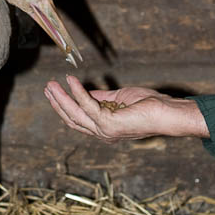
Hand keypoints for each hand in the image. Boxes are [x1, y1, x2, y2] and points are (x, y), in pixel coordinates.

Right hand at [44, 76, 208, 143]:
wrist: (167, 112)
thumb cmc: (149, 105)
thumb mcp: (119, 99)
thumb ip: (101, 97)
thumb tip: (83, 92)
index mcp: (104, 128)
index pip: (78, 119)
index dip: (64, 106)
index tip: (55, 91)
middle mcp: (102, 133)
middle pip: (71, 119)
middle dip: (57, 102)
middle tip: (47, 87)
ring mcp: (104, 130)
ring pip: (75, 114)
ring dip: (61, 98)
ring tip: (51, 84)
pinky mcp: (108, 124)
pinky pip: (87, 105)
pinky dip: (77, 92)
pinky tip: (70, 81)